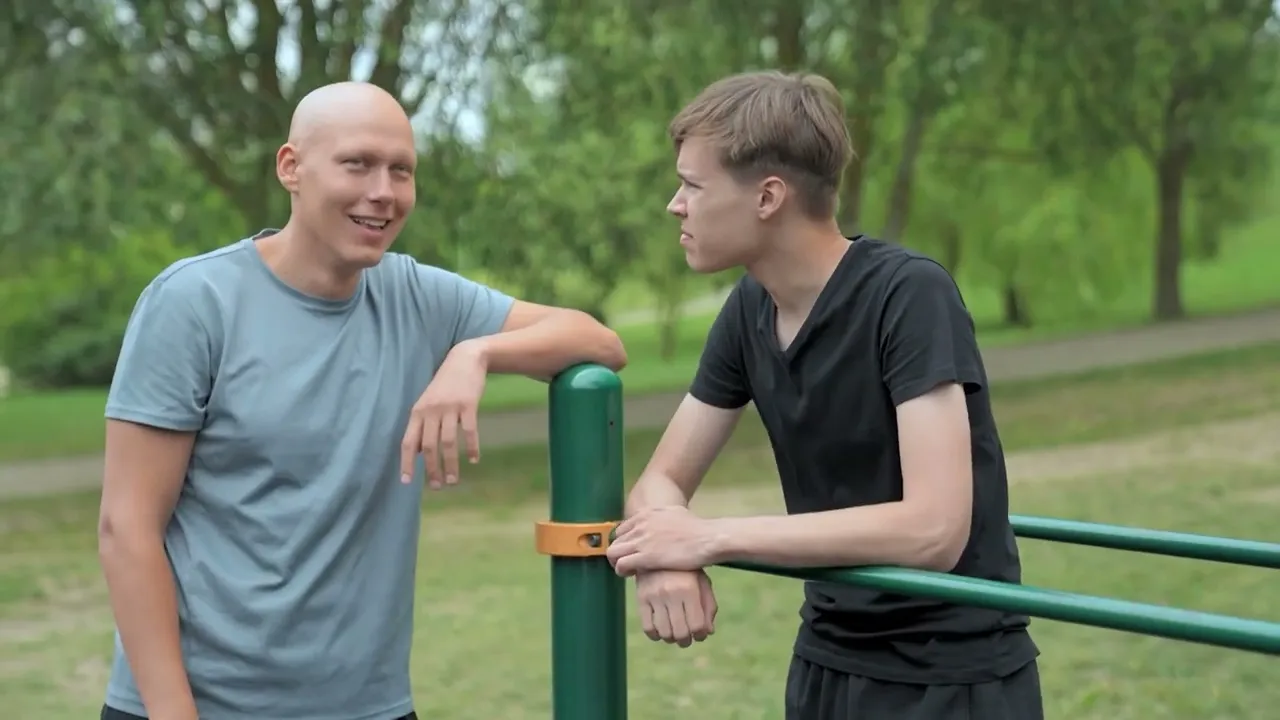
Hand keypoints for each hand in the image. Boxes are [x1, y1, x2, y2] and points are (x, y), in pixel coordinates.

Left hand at [400, 340, 487, 489]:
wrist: (465, 358)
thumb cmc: (446, 384)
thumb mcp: (428, 402)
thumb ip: (423, 425)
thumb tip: (419, 452)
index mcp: (418, 411)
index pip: (409, 441)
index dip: (407, 462)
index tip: (406, 482)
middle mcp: (431, 411)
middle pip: (429, 446)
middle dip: (431, 469)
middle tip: (436, 487)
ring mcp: (450, 407)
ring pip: (448, 442)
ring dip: (450, 464)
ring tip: (453, 481)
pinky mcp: (468, 404)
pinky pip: (469, 431)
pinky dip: (471, 447)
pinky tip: (474, 459)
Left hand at [607, 506, 719, 575]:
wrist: (708, 538)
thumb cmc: (698, 529)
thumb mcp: (675, 513)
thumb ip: (662, 517)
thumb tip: (662, 520)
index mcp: (646, 514)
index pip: (622, 528)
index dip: (626, 542)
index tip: (633, 551)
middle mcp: (640, 524)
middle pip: (616, 540)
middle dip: (620, 552)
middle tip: (630, 563)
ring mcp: (642, 540)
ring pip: (613, 552)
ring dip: (618, 562)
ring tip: (629, 570)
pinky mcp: (646, 557)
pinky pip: (621, 564)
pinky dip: (622, 571)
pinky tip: (631, 575)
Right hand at [635, 569, 717, 647]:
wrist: (658, 549)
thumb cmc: (685, 569)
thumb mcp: (701, 582)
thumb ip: (708, 606)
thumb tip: (708, 632)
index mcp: (689, 589)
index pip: (697, 625)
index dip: (700, 635)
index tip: (700, 634)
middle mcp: (671, 592)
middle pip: (680, 633)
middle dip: (686, 641)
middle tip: (687, 638)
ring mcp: (654, 596)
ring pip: (664, 633)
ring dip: (671, 639)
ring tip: (674, 635)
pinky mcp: (641, 598)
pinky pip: (647, 627)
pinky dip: (655, 635)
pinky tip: (661, 631)